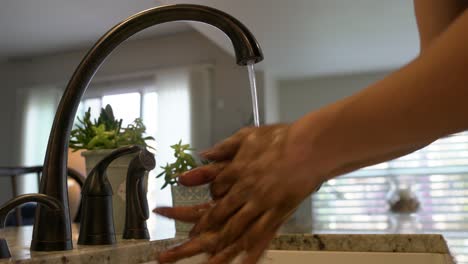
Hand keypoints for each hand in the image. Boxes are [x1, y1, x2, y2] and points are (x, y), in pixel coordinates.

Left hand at [155, 124, 324, 262]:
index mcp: (236, 170)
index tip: (212, 198)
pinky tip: (244, 257)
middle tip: (195, 234)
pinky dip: (251, 247)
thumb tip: (205, 154)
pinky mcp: (278, 211)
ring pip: (237, 226)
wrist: (308, 146)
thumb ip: (225, 147)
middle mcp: (244, 190)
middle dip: (205, 224)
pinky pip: (262, 233)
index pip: (216, 188)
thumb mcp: (248, 135)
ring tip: (210, 252)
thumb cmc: (281, 138)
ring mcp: (261, 203)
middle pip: (220, 211)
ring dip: (222, 239)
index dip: (211, 195)